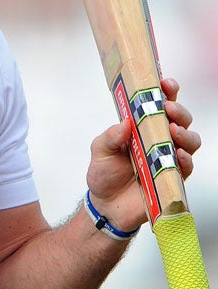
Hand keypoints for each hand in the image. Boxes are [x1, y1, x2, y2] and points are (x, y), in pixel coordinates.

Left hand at [85, 77, 200, 232]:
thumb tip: (124, 123)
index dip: (166, 92)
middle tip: (168, 108)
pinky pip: (187, 166)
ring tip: (173, 131)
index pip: (160, 105)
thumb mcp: (98, 151)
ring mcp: (169, 159)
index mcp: (143, 128)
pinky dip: (185, 159)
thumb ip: (109, 137)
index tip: (164, 82)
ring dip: (185, 133)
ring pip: (190, 141)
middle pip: (181, 120)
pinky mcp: (173, 178)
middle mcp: (160, 140)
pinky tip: (177, 155)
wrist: (107, 206)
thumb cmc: (104, 174)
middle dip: (178, 110)